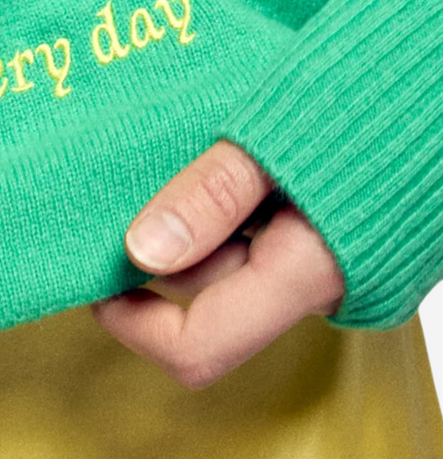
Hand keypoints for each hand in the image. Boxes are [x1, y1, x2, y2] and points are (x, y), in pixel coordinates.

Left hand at [92, 140, 343, 388]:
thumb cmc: (365, 111)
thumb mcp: (280, 134)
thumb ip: (215, 193)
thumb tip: (139, 251)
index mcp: (310, 272)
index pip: (200, 346)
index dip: (134, 325)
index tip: (93, 280)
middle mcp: (321, 282)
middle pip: (208, 298)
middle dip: (153, 259)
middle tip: (112, 199)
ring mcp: (329, 259)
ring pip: (232, 261)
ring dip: (190, 225)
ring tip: (163, 159)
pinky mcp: (332, 233)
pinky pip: (260, 236)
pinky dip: (224, 209)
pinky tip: (209, 157)